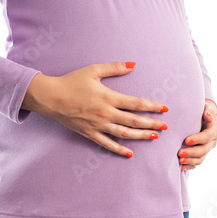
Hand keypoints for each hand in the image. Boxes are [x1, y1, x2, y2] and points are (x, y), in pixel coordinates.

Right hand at [21, 61, 168, 157]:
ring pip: (124, 133)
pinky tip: (130, 153)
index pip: (136, 103)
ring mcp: (98, 125)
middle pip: (134, 120)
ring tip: (154, 136)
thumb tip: (134, 64)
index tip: (164, 109)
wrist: (51, 97)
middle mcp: (106, 113)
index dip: (152, 107)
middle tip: (166, 126)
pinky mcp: (90, 133)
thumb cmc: (72, 81)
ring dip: (141, 136)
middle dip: (152, 123)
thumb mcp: (93, 70)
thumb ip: (115, 67)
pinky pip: (107, 143)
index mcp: (109, 97)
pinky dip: (119, 149)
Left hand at [177, 99, 216, 170]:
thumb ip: (209, 111)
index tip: (186, 140)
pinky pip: (197, 162)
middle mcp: (212, 141)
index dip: (198, 139)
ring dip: (190, 161)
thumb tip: (208, 117)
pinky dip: (190, 165)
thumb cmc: (203, 110)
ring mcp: (207, 148)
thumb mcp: (207, 107)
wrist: (204, 116)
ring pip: (201, 158)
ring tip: (179, 161)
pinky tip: (181, 167)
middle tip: (179, 153)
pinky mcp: (202, 154)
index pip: (207, 136)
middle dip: (192, 152)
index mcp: (214, 129)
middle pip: (204, 149)